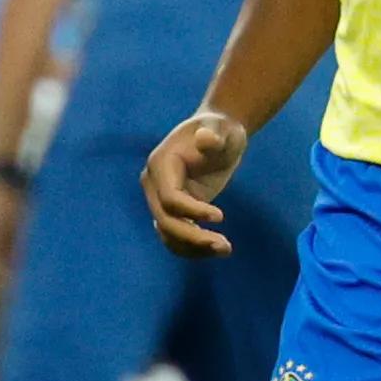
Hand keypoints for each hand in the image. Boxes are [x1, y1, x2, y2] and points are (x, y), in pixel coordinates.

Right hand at [144, 110, 248, 256]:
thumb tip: (206, 139)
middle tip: (225, 245)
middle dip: (193, 237)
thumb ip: (214, 135)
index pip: (170, 197)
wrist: (216, 135)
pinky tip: (216, 250)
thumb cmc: (220, 130)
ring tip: (225, 249)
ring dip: (193, 248)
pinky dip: (192, 248)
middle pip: (165, 220)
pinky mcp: (172, 210)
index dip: (193, 211)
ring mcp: (160, 199)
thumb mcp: (222, 129)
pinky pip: (174, 236)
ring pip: (167, 233)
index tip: (221, 216)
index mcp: (161, 163)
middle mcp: (154, 183)